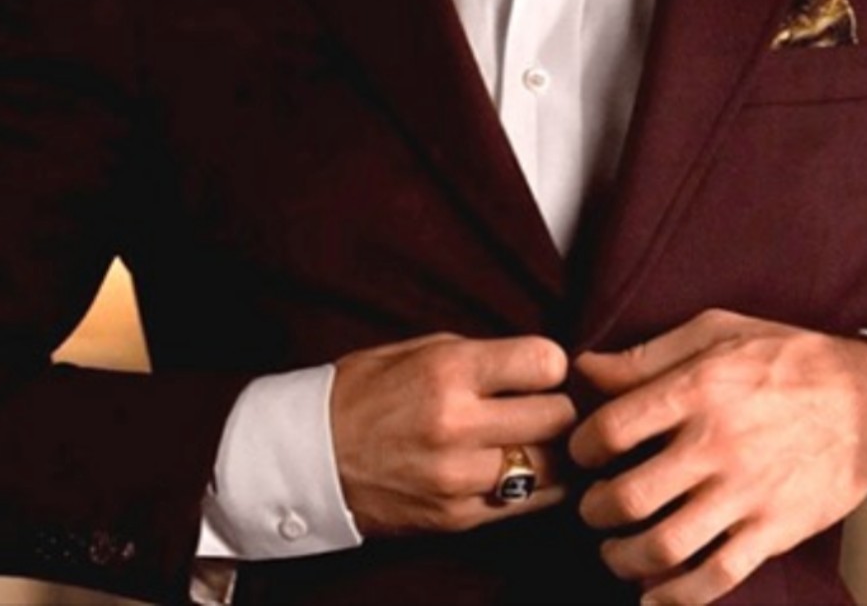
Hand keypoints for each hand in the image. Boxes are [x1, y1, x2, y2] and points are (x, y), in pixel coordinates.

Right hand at [331, 333, 576, 537]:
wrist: (305, 459)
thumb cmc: (362, 394)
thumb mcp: (417, 351)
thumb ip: (481, 356)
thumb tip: (539, 364)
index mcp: (448, 372)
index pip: (546, 363)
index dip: (551, 364)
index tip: (540, 371)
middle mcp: (457, 425)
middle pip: (560, 416)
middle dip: (560, 408)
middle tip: (546, 406)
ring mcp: (458, 477)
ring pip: (553, 466)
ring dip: (554, 452)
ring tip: (537, 441)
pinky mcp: (457, 516)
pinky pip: (528, 503)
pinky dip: (536, 487)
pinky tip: (521, 471)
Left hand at [569, 310, 866, 604]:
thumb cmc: (787, 359)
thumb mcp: (717, 331)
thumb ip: (646, 355)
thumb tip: (584, 370)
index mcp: (698, 390)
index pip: (611, 430)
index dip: (581, 447)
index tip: (583, 453)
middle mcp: (718, 445)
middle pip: (628, 497)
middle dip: (594, 510)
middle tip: (593, 508)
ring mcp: (748, 494)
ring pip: (665, 547)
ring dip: (623, 559)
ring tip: (615, 551)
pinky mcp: (774, 530)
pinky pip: (717, 577)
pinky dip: (677, 597)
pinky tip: (653, 595)